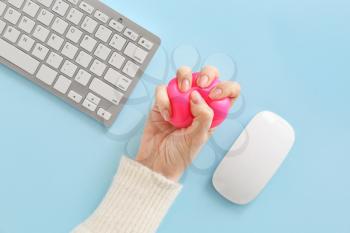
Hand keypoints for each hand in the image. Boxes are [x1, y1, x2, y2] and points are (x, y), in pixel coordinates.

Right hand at [136, 66, 239, 180]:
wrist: (156, 162)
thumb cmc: (180, 154)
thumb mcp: (199, 137)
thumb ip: (204, 115)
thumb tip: (196, 95)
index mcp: (213, 112)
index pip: (228, 93)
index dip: (226, 87)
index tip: (214, 95)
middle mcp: (198, 103)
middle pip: (208, 75)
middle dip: (206, 74)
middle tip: (200, 85)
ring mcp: (179, 99)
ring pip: (184, 74)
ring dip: (184, 76)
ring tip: (182, 91)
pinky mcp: (162, 101)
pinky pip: (163, 89)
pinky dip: (164, 98)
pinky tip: (166, 114)